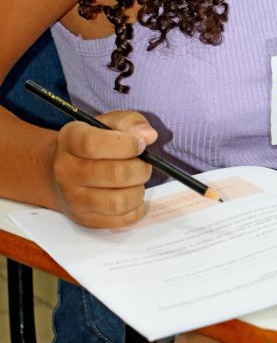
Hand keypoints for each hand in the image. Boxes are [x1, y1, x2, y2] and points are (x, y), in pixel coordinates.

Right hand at [50, 110, 157, 227]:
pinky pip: (121, 220)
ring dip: (139, 190)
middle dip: (140, 168)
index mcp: (70, 139)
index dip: (125, 144)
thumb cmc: (93, 143)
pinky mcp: (85, 219)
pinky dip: (136, 208)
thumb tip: (149, 135)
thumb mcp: (108, 122)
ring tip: (137, 181)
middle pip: (114, 174)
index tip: (141, 144)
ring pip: (118, 202)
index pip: (93, 144)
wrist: (62, 172)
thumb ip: (130, 122)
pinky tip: (133, 195)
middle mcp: (66, 170)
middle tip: (144, 164)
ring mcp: (73, 199)